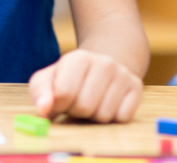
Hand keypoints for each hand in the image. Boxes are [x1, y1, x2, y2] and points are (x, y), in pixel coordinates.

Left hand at [28, 48, 142, 122]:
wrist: (103, 67)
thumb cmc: (70, 78)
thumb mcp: (48, 80)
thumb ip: (40, 93)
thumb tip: (44, 108)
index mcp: (78, 58)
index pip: (64, 94)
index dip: (59, 105)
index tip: (60, 101)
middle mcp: (104, 63)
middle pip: (84, 107)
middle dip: (77, 111)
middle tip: (78, 102)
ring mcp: (123, 74)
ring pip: (104, 115)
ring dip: (94, 116)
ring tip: (92, 102)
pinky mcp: (137, 87)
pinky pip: (122, 117)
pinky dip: (113, 117)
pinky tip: (108, 104)